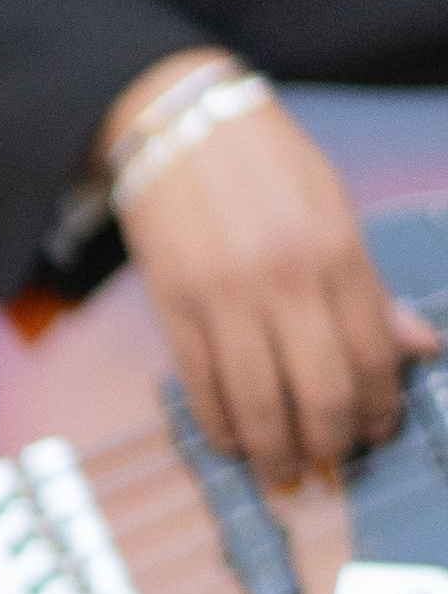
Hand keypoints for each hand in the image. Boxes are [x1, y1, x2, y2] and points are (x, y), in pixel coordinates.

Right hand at [103, 63, 436, 488]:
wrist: (179, 126)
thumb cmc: (264, 163)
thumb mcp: (334, 210)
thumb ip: (370, 285)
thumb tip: (417, 345)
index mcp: (334, 251)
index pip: (372, 354)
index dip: (381, 405)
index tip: (379, 427)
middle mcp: (284, 280)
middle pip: (321, 393)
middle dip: (331, 441)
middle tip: (333, 457)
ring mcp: (225, 300)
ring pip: (259, 405)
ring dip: (275, 451)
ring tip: (285, 468)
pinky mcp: (175, 311)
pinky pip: (203, 390)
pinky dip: (221, 427)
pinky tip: (235, 440)